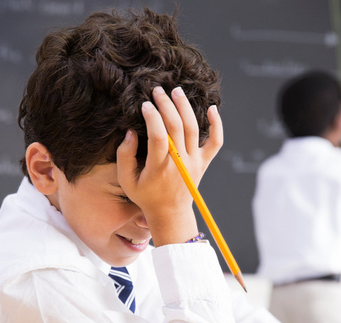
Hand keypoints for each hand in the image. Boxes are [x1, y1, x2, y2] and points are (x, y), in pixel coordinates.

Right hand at [117, 86, 222, 245]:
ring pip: (193, 128)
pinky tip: (211, 108)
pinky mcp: (204, 162)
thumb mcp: (127, 180)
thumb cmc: (145, 195)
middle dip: (166, 105)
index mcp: (158, 168)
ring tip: (176, 91)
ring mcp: (194, 162)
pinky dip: (216, 125)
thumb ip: (124, 156)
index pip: (158, 136)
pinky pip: (215, 142)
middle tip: (157, 91)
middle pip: (176, 127)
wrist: (170, 213)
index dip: (152, 117)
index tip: (145, 105)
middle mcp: (179, 163)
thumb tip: (130, 133)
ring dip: (184, 107)